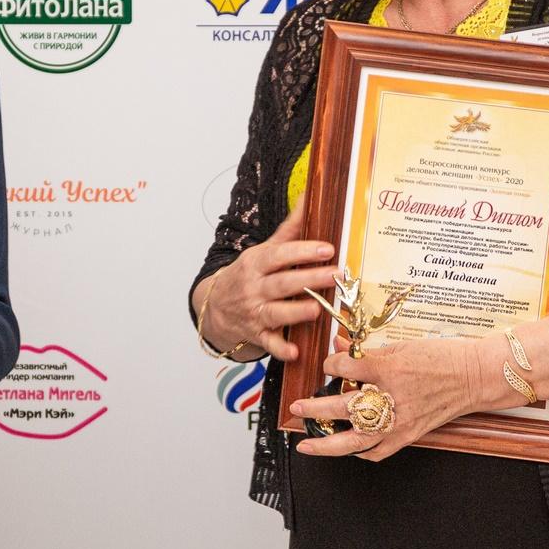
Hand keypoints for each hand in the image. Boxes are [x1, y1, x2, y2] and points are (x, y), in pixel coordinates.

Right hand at [200, 213, 342, 362]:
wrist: (214, 308)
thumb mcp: (262, 251)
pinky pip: (269, 343)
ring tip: (317, 308)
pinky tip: (295, 351)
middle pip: (283, 282)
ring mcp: (254, 312)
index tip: (327, 249)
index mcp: (256, 263)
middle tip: (334, 275)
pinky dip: (281, 348)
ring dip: (297, 312)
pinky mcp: (257, 334)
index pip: (279, 255)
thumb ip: (289, 229)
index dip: (302, 251)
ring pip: (277, 312)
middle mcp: (254, 288)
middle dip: (309, 279)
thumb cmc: (247, 276)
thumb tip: (308, 197)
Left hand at [287, 338, 489, 461]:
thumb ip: (368, 351)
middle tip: (297, 406)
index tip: (330, 364)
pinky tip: (347, 449)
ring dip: (326, 445)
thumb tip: (341, 347)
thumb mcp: (402, 345)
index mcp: (388, 370)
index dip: (331, 364)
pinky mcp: (408, 435)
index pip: (345, 369)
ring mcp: (399, 422)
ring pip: (354, 441)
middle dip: (314, 407)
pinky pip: (378, 451)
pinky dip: (360, 453)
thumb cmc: (444, 357)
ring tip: (306, 444)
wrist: (475, 376)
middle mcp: (390, 399)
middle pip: (341, 408)